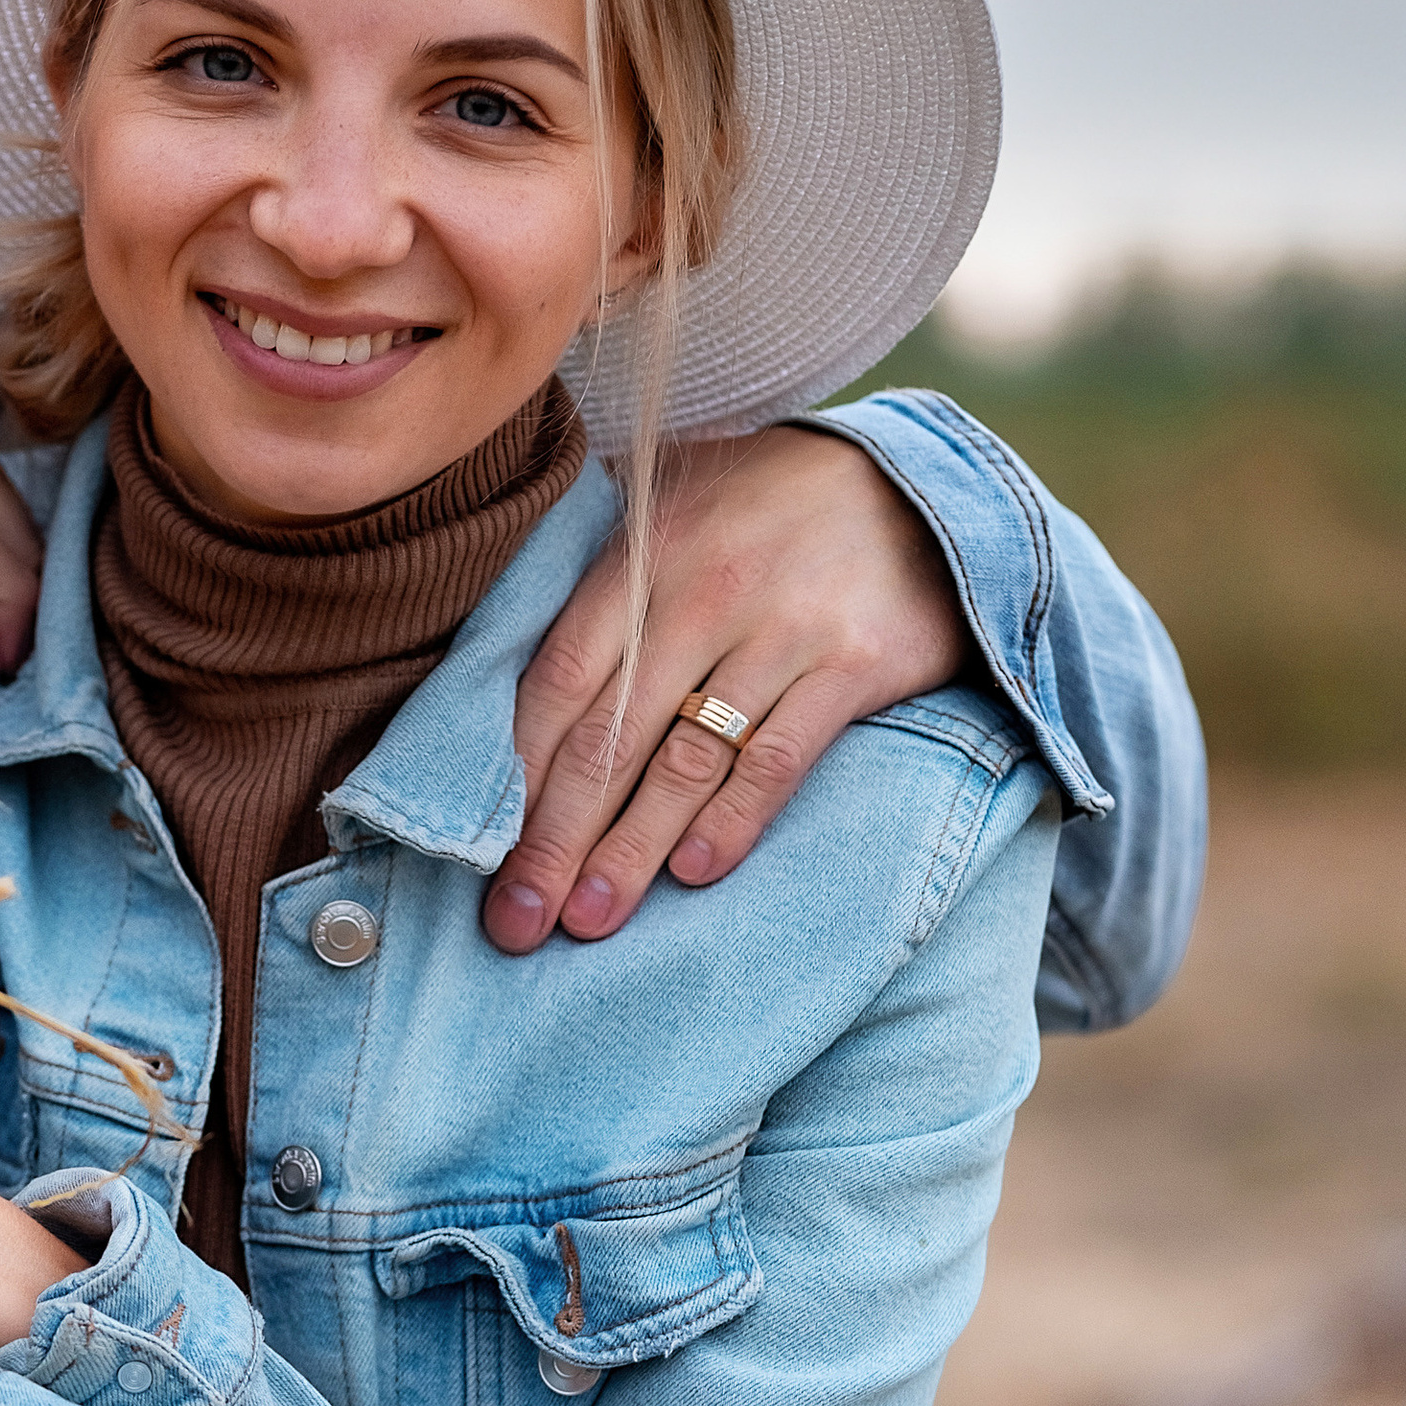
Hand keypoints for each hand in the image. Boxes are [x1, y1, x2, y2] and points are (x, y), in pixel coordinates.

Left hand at [482, 423, 968, 952]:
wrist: (922, 485)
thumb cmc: (770, 512)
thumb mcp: (676, 512)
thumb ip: (604, 584)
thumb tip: (511, 687)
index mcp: (642, 554)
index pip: (558, 681)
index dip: (516, 776)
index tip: (483, 855)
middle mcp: (705, 588)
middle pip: (609, 735)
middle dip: (554, 838)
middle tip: (516, 920)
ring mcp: (783, 626)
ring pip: (686, 759)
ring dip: (631, 850)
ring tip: (589, 920)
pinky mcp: (854, 662)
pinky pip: (779, 756)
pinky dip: (734, 819)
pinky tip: (694, 874)